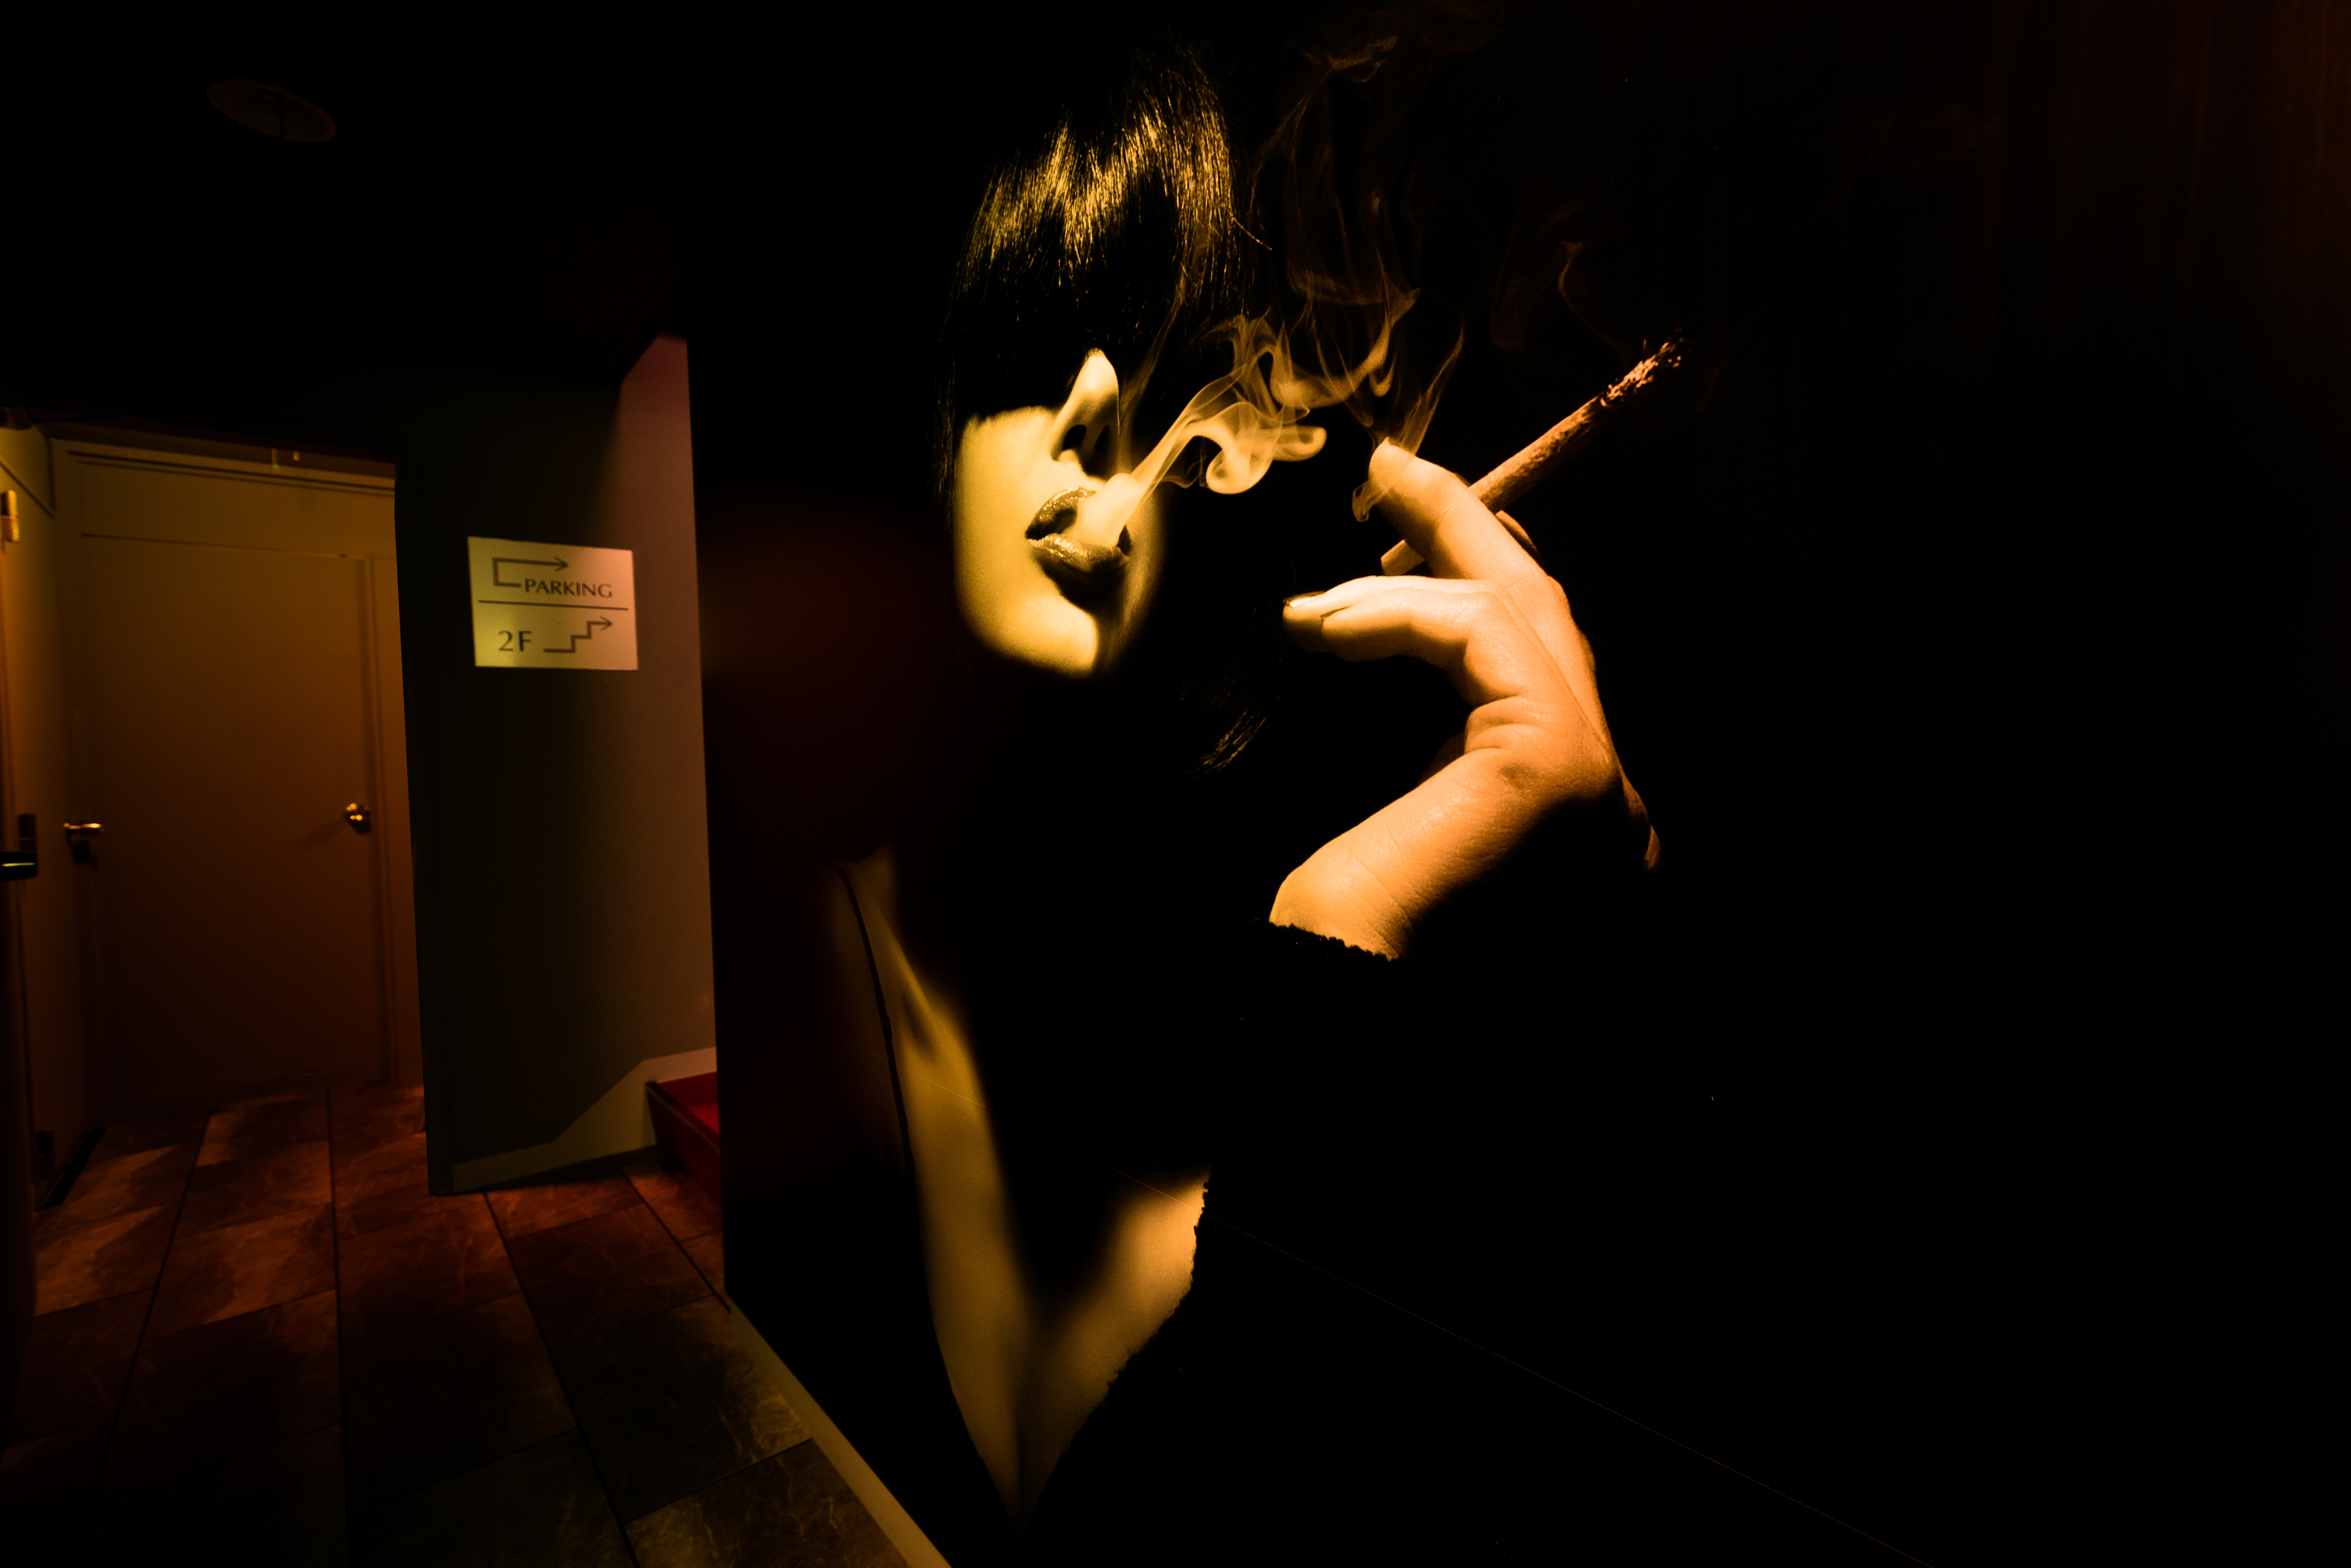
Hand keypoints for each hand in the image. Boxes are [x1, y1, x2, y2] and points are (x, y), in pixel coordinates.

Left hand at [1270, 441, 1656, 957]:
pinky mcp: (1558, 764)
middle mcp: (1612, 808)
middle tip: (1393, 468)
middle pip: (1547, 626)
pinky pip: (1486, 638)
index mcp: (1578, 825)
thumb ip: (1438, 746)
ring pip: (1521, 618)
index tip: (1403, 521)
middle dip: (1470, 533)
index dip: (1481, 580)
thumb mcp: (1401, 813)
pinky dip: (1403, 613)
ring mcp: (1599, 787)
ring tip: (1322, 579)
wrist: (1336, 1007)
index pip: (1543, 667)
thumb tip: (1414, 641)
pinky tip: (1326, 627)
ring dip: (1416, 571)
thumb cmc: (1348, 940)